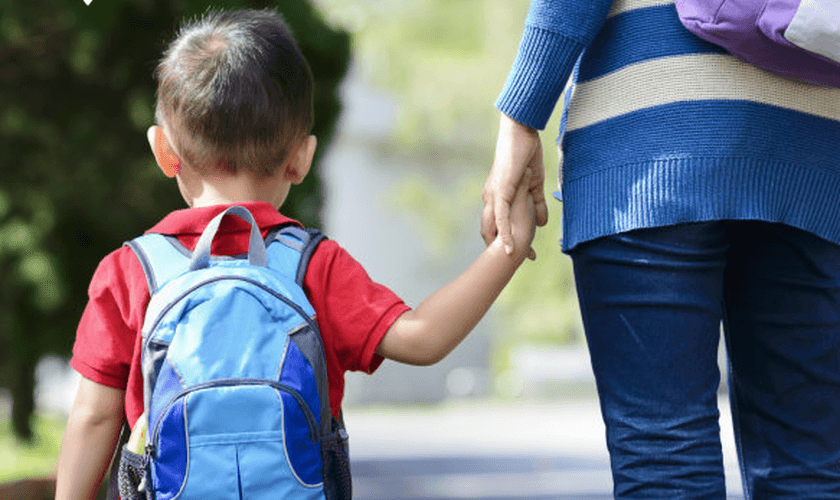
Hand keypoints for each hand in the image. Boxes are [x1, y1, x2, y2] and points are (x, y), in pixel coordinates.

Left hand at [481, 113, 547, 258]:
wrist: (520, 132)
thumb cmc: (525, 154)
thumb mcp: (535, 185)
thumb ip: (538, 204)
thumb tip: (543, 223)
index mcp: (497, 197)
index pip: (499, 226)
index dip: (507, 242)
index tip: (520, 257)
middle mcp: (491, 199)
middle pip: (491, 232)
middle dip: (502, 249)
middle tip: (518, 263)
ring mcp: (494, 196)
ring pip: (495, 228)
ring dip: (503, 247)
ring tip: (513, 263)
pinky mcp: (500, 191)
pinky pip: (500, 217)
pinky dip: (505, 234)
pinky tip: (509, 249)